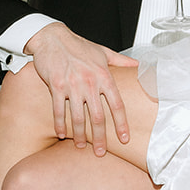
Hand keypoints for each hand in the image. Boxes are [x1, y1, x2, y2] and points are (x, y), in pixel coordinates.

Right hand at [25, 22, 136, 154]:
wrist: (52, 37)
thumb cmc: (77, 45)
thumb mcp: (103, 51)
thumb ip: (121, 61)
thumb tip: (138, 65)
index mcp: (104, 76)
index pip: (117, 104)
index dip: (122, 124)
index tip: (124, 138)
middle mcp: (90, 82)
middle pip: (98, 116)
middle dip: (100, 137)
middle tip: (100, 152)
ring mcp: (72, 85)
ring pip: (79, 117)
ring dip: (80, 135)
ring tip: (81, 146)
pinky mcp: (56, 87)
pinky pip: (59, 110)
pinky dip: (60, 124)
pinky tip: (61, 134)